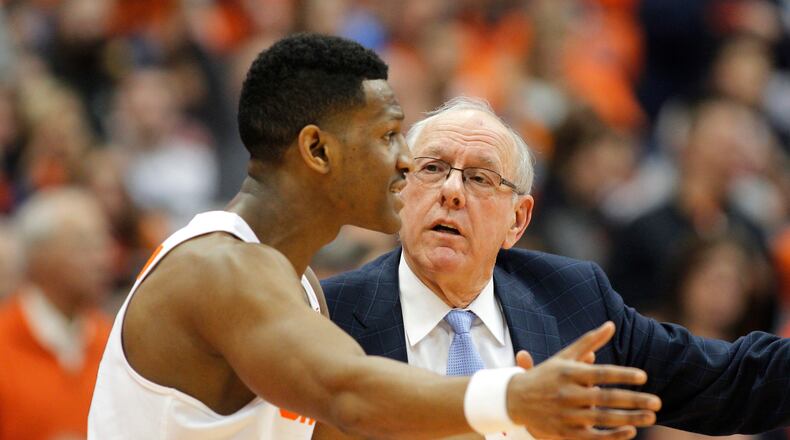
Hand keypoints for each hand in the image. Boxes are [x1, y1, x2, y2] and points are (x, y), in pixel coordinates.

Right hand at [506, 322, 660, 439]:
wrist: (514, 400)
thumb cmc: (546, 375)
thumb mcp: (565, 356)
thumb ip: (589, 342)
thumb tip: (611, 325)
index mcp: (569, 372)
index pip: (600, 373)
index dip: (622, 375)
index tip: (643, 376)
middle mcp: (568, 393)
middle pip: (605, 397)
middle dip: (633, 400)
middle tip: (657, 401)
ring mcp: (566, 414)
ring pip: (602, 418)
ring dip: (629, 418)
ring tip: (651, 416)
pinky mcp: (565, 433)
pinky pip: (593, 436)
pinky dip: (612, 435)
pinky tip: (631, 431)